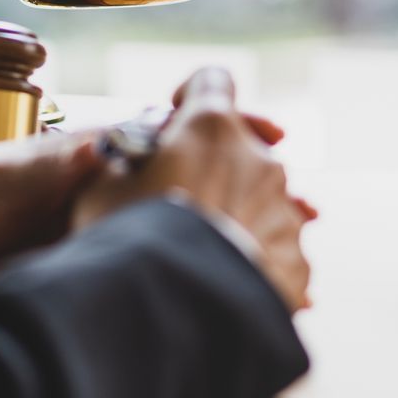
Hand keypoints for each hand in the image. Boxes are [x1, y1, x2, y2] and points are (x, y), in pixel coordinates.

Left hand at [0, 110, 286, 306]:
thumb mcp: (1, 173)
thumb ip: (53, 166)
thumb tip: (102, 153)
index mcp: (97, 158)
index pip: (180, 137)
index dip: (231, 130)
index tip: (277, 133)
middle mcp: (112, 198)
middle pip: (201, 192)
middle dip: (259, 197)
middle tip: (310, 210)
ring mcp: (106, 243)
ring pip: (189, 242)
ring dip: (242, 249)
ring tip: (295, 266)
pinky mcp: (92, 285)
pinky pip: (156, 285)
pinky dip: (200, 291)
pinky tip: (237, 305)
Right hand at [74, 68, 313, 310]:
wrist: (175, 317)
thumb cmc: (126, 244)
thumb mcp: (100, 191)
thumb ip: (124, 166)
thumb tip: (129, 167)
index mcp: (211, 127)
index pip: (211, 81)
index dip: (190, 98)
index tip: (173, 128)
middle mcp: (259, 160)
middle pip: (239, 149)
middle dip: (212, 169)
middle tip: (176, 205)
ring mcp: (285, 212)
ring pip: (262, 202)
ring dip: (235, 217)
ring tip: (197, 256)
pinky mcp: (297, 262)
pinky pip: (276, 253)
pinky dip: (253, 264)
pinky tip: (221, 288)